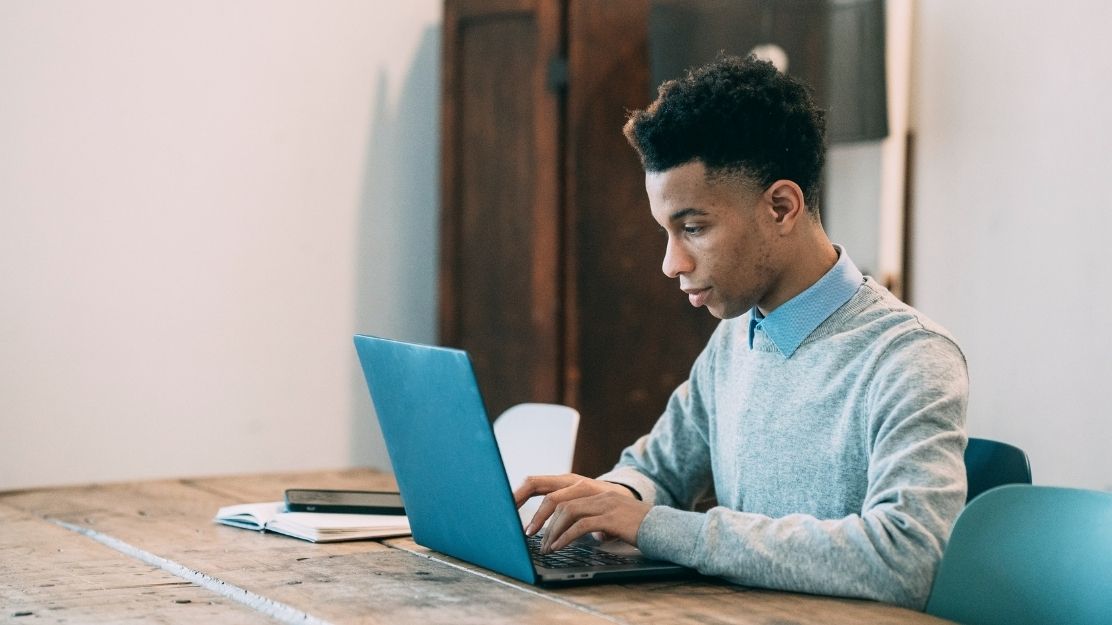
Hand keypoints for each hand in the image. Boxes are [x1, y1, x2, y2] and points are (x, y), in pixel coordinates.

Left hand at [512, 474, 652, 553]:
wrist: (657, 524)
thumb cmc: (623, 521)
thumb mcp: (596, 511)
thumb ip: (576, 513)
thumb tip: (549, 528)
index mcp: (581, 485)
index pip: (544, 482)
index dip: (523, 492)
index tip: (508, 507)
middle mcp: (589, 487)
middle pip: (552, 495)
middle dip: (535, 515)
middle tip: (526, 534)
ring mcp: (600, 499)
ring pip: (565, 510)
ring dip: (550, 531)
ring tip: (545, 547)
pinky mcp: (609, 515)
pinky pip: (581, 524)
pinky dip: (566, 537)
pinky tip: (559, 546)